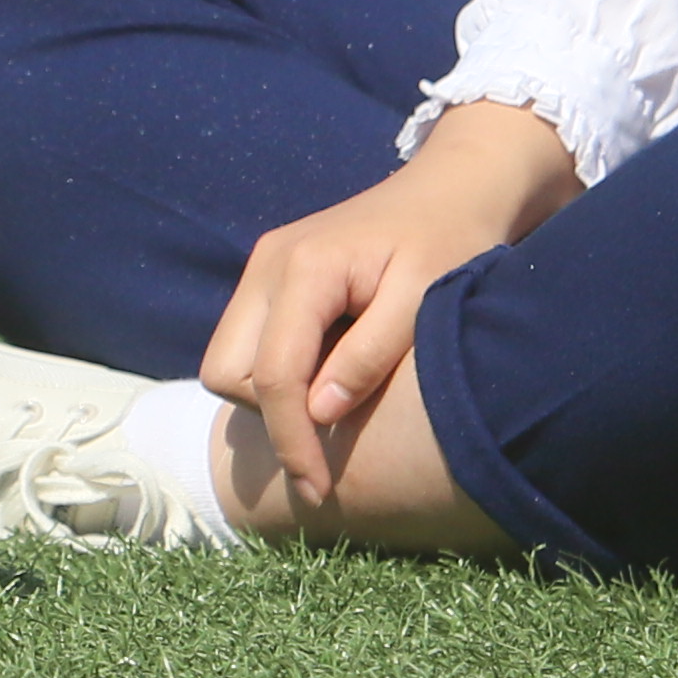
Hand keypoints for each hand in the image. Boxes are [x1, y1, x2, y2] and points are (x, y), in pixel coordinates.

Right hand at [197, 105, 580, 506]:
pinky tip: (327, 377)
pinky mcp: (270, 275)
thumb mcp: (423, 302)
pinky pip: (247, 341)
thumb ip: (369, 357)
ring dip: (268, 395)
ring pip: (228, 359)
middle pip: (226, 370)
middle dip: (267, 415)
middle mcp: (267, 264)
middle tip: (327, 437)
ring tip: (334, 401)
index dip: (290, 440)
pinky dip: (274, 372)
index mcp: (304, 268)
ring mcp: (263, 266)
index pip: (271, 375)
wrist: (451, 188)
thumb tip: (317, 412)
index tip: (318, 489)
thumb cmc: (451, 243)